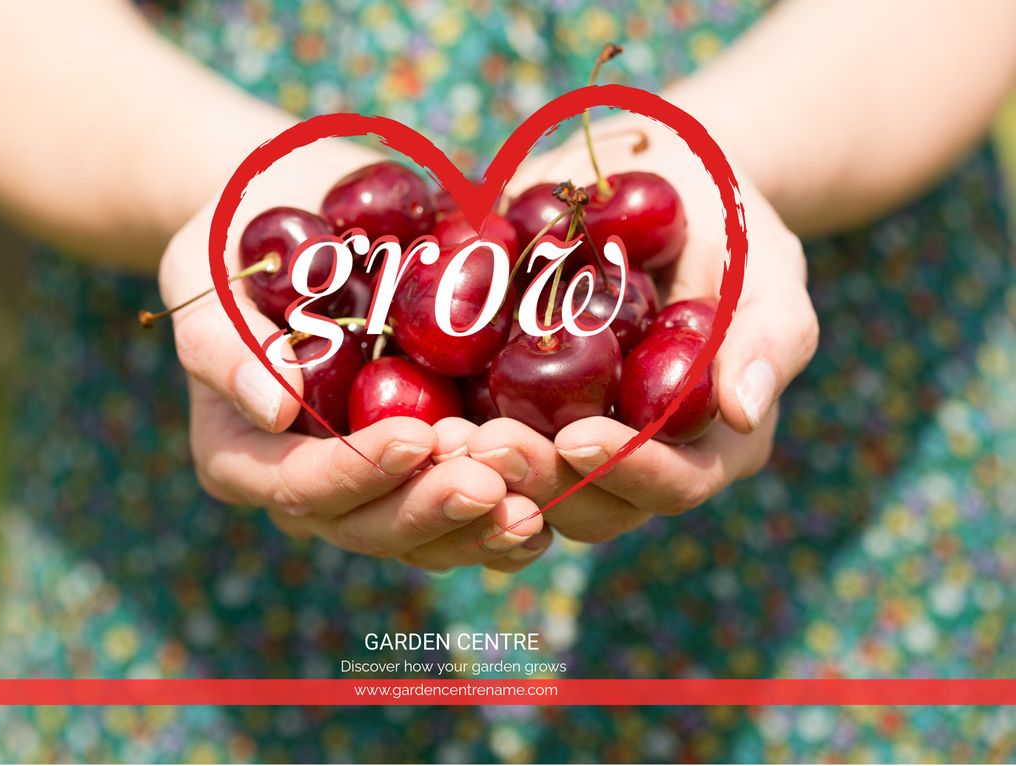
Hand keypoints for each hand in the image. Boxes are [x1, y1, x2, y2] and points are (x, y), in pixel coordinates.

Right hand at [158, 141, 551, 572]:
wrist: (305, 224)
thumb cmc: (241, 242)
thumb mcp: (207, 270)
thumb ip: (225, 340)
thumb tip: (273, 407)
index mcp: (244, 452)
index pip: (295, 484)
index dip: (353, 471)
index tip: (414, 434)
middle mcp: (307, 486)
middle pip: (366, 526)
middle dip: (429, 509)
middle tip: (491, 483)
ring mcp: (368, 487)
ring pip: (421, 537)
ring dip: (477, 528)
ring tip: (531, 506)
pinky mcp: (421, 472)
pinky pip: (460, 519)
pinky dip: (500, 521)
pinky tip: (548, 508)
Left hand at [457, 114, 816, 542]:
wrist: (658, 182)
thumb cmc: (728, 224)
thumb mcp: (764, 268)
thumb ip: (767, 337)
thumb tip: (743, 411)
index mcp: (703, 441)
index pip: (672, 483)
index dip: (625, 471)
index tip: (576, 437)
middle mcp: (635, 458)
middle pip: (589, 503)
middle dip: (537, 479)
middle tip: (484, 443)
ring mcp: (571, 440)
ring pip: (527, 488)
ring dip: (483, 474)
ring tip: (440, 438)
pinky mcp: (519, 410)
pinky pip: (481, 443)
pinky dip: (450, 441)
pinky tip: (414, 418)